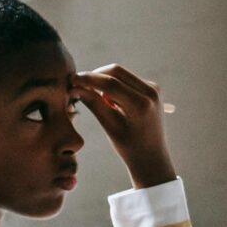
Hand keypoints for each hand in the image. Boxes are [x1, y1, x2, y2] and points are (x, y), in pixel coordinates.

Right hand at [75, 64, 177, 187]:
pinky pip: (127, 79)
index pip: (110, 83)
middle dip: (95, 76)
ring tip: (98, 102)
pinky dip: (114, 86)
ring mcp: (154, 88)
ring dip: (104, 82)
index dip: (88, 79)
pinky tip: (111, 103)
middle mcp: (151, 92)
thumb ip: (93, 104)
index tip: (72, 80)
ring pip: (121, 73)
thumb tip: (75, 87)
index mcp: (141, 104)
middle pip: (116, 71)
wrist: (152, 156)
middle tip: (78, 86)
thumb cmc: (129, 147)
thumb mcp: (109, 127)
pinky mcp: (152, 88)